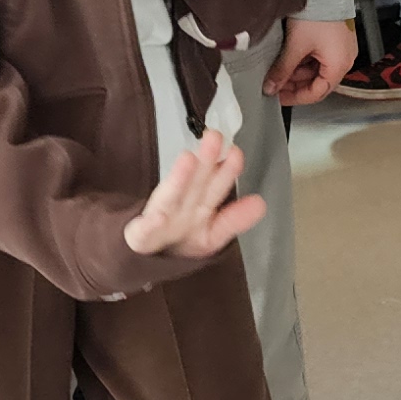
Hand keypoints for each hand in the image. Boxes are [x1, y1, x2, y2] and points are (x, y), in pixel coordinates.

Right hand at [125, 129, 267, 259]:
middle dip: (206, 162)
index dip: (226, 174)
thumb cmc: (176, 243)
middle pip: (194, 185)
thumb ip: (233, 220)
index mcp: (198, 209)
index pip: (215, 189)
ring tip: (188, 160)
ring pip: (170, 198)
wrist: (140, 262)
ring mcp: (158, 221)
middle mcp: (180, 210)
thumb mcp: (209, 235)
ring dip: (179, 179)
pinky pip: (143, 232)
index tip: (236, 154)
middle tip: (215, 137)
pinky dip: (149, 225)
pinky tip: (157, 218)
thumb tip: (261, 203)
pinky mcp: (139, 238)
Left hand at [266, 17, 355, 103]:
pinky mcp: (336, 39)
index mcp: (339, 66)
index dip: (296, 97)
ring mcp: (341, 49)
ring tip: (278, 69)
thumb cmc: (317, 14)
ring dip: (298, 72)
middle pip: (317, 82)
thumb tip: (270, 88)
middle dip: (295, 83)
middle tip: (274, 83)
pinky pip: (320, 57)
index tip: (279, 97)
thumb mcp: (296, 46)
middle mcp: (345, 60)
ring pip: (317, 69)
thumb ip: (282, 70)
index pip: (317, 93)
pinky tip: (289, 57)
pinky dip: (304, 60)